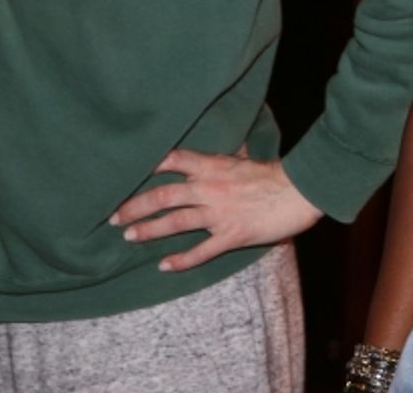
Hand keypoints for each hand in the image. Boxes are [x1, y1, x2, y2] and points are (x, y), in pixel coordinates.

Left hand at [110, 146, 323, 271]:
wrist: (298, 192)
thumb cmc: (273, 173)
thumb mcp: (245, 158)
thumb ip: (226, 156)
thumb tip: (219, 147)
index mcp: (214, 166)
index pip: (174, 160)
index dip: (149, 165)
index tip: (126, 171)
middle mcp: (210, 188)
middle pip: (164, 196)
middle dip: (136, 206)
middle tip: (114, 216)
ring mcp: (219, 214)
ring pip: (175, 222)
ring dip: (149, 230)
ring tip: (129, 236)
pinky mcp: (231, 236)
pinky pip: (200, 251)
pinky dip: (181, 260)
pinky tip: (164, 265)